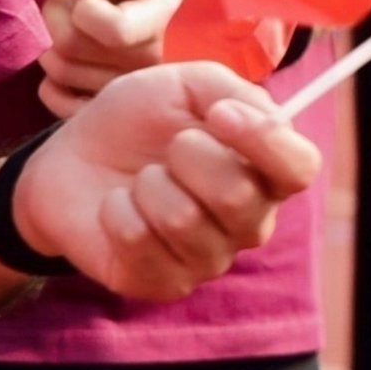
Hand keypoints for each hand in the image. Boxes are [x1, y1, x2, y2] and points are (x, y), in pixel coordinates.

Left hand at [15, 63, 322, 304]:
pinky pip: (139, 242)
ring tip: (140, 178)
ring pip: (185, 221)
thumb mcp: (184, 85)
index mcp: (264, 171)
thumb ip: (233, 91)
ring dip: (149, 185)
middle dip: (190, 156)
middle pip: (240, 196)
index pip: (300, 168)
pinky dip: (116, 211)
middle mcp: (248, 221)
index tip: (219, 114)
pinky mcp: (163, 284)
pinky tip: (117, 207)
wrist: (70, 160)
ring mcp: (208, 258)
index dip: (264, 140)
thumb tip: (269, 120)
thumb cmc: (136, 120)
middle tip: (168, 147)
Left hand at [38, 0, 194, 116]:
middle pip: (70, 46)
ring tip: (73, 28)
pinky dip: (53, 87)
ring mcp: (134, 90)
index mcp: (164, 22)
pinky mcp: (121, 108)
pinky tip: (64, 65)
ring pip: (62, 72)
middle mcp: (148, 62)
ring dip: (54, 44)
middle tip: (69, 2)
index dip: (84, 4)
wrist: (232, 36)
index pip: (108, 25)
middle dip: (58, 15)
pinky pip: (66, 105)